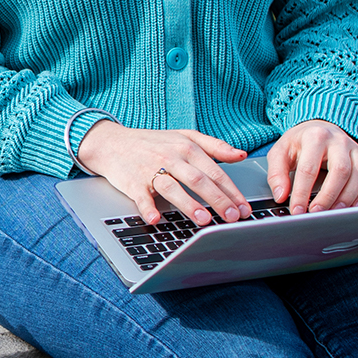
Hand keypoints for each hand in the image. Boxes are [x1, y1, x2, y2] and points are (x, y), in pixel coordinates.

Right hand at [75, 121, 252, 226]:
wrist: (112, 143)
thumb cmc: (153, 143)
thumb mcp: (185, 136)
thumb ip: (214, 145)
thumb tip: (241, 154)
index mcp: (187, 147)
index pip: (214, 171)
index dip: (231, 191)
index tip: (244, 208)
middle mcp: (171, 157)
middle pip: (198, 180)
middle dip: (217, 200)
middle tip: (232, 218)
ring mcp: (150, 169)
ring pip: (173, 187)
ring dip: (188, 204)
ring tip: (204, 220)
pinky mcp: (132, 182)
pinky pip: (141, 196)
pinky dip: (147, 207)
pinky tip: (155, 218)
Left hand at [267, 119, 357, 213]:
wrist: (319, 127)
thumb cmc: (300, 143)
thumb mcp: (281, 152)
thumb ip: (277, 173)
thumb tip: (281, 196)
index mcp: (315, 137)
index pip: (309, 168)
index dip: (302, 193)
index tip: (297, 211)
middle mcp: (338, 141)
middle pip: (340, 171)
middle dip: (328, 196)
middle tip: (316, 213)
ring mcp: (354, 149)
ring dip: (347, 198)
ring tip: (333, 213)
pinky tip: (352, 207)